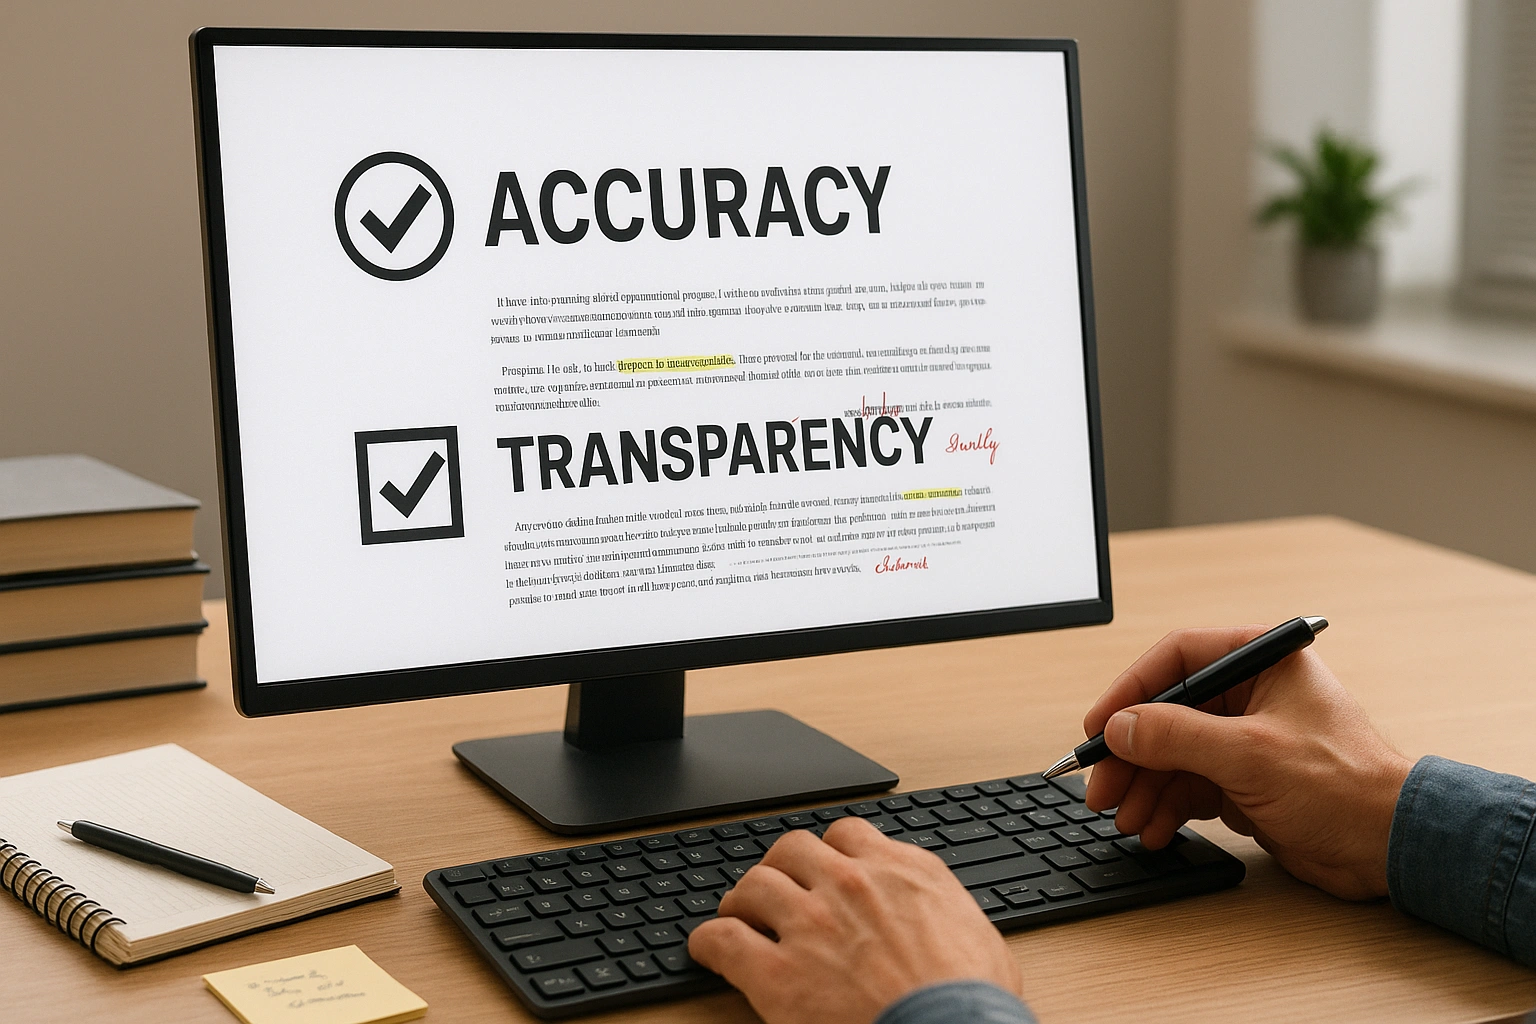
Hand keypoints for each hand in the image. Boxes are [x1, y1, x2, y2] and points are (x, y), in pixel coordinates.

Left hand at [688, 817, 1020, 1023]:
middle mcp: (851, 886)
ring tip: (738, 918)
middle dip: (780, 869)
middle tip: (776, 891)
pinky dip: (708, 942)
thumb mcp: (977, 934)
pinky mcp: (778, 974)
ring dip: (741, 901)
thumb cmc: (973, 1003)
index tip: (823, 867)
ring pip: (753, 885)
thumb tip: (935, 911)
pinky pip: (722, 939)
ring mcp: (810, 925)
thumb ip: (941, 905)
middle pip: (792, 850)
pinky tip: (707, 949)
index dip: (828, 852)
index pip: (847, 835)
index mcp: (901, 872)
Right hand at [1084, 625, 1413, 899]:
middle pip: (1166, 714)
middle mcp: (1251, 695)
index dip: (1130, 692)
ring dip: (1145, 788)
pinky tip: (1154, 829)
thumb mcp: (1249, 754)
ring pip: (1172, 755)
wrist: (1389, 848)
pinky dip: (1167, 808)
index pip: (1177, 659)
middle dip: (1131, 755)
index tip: (1100, 725)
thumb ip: (1176, 735)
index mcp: (1261, 662)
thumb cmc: (1348, 787)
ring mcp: (1246, 739)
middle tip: (1102, 787)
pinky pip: (1189, 786)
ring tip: (1127, 818)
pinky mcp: (1245, 780)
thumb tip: (1120, 727)